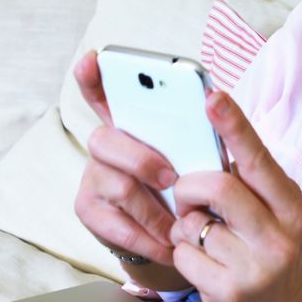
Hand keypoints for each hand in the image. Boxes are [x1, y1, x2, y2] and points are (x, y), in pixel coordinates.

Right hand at [72, 50, 179, 267]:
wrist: (172, 236)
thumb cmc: (186, 186)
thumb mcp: (194, 158)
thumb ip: (193, 134)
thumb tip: (213, 106)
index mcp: (130, 123)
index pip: (104, 91)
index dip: (94, 75)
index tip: (93, 59)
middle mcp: (104, 145)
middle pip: (106, 139)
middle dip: (142, 160)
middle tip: (171, 179)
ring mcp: (92, 176)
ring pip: (119, 185)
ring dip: (155, 210)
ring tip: (179, 224)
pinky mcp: (87, 209)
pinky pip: (117, 223)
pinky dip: (148, 237)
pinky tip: (166, 242)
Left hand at [169, 91, 301, 301]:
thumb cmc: (265, 244)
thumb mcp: (269, 209)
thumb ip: (245, 177)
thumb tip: (207, 127)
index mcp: (290, 205)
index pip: (257, 158)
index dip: (233, 126)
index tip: (213, 97)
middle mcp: (279, 236)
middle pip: (218, 188)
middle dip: (190, 187)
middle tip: (188, 196)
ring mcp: (254, 268)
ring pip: (193, 224)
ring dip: (186, 226)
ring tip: (203, 236)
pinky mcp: (227, 292)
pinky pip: (183, 254)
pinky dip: (183, 253)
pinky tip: (203, 262)